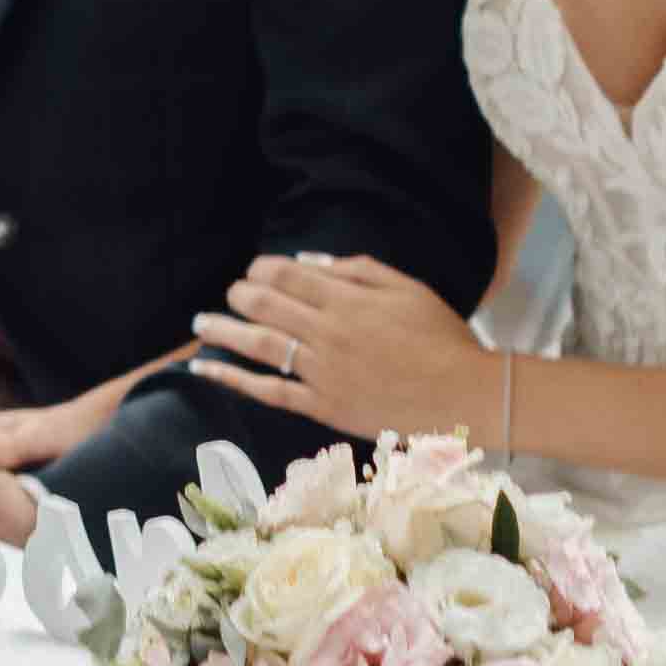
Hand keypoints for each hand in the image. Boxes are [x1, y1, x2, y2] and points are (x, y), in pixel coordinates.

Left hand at [188, 248, 484, 440]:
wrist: (464, 395)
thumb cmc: (441, 336)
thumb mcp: (406, 287)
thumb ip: (355, 269)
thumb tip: (307, 259)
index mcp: (349, 299)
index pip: (289, 276)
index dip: (264, 269)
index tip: (255, 269)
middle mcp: (329, 332)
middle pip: (268, 306)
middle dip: (242, 295)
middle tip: (231, 292)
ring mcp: (324, 371)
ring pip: (261, 345)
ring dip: (225, 330)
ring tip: (201, 323)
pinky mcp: (323, 406)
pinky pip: (269, 391)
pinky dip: (234, 378)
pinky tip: (207, 368)